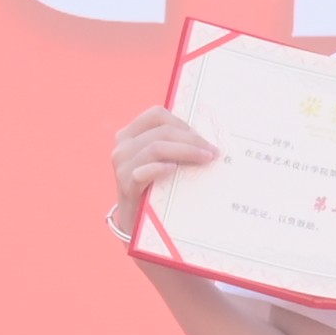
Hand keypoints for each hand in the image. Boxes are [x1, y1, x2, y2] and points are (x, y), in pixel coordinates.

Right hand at [111, 104, 218, 234]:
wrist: (135, 219)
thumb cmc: (154, 186)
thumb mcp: (161, 161)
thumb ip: (174, 146)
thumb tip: (207, 139)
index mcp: (131, 134)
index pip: (157, 115)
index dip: (183, 124)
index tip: (204, 139)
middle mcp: (123, 146)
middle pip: (161, 131)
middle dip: (192, 139)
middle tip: (212, 151)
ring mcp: (122, 165)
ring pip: (155, 148)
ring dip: (185, 152)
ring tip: (205, 159)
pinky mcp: (125, 185)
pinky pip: (142, 172)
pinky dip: (159, 168)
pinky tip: (174, 170)